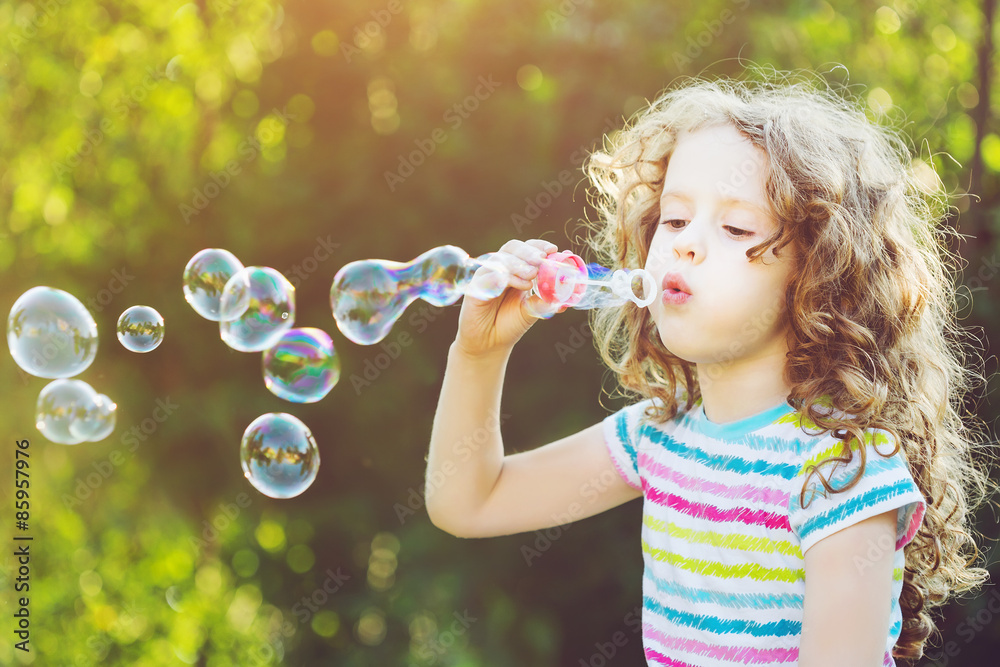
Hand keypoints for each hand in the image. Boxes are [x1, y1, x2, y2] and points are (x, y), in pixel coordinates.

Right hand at [454, 238, 560, 358]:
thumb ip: (546, 301)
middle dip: (529, 252)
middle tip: (542, 260)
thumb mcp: (532, 311)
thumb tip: (567, 296)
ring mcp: (486, 277)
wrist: (489, 344)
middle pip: (512, 248)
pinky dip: (505, 277)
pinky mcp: (475, 288)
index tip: (552, 250)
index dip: (538, 246)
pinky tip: (520, 285)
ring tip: (532, 275)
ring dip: (519, 264)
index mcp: (515, 270)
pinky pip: (488, 276)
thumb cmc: (509, 324)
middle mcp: (500, 269)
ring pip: (500, 259)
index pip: (526, 248)